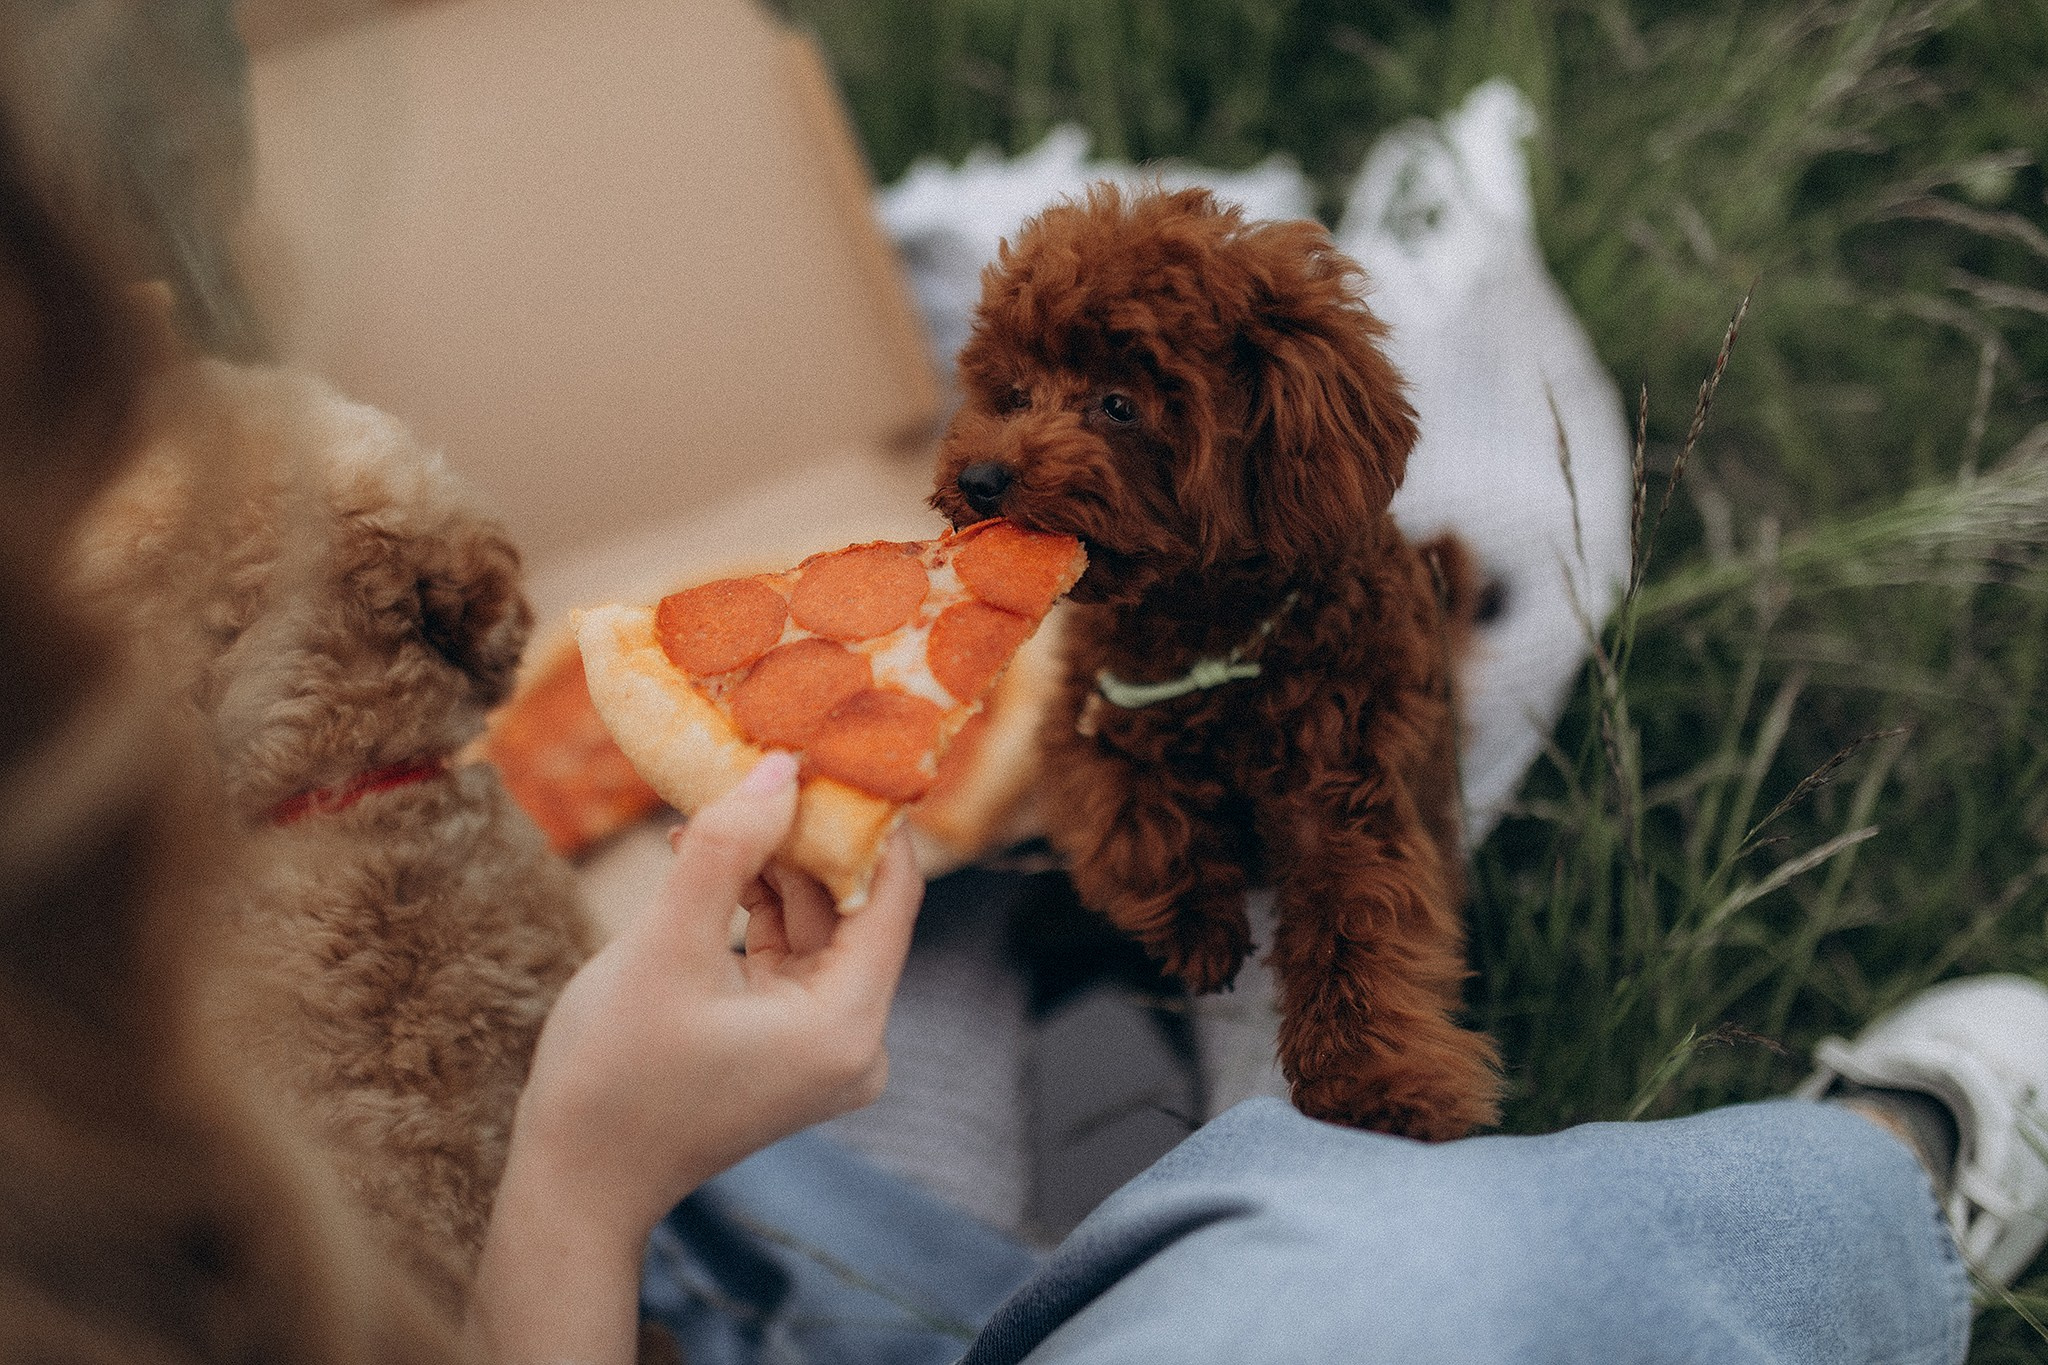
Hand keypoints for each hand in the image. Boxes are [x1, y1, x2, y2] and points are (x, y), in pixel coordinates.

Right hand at [468, 751, 921, 1362]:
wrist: (573, 1184)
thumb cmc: (613, 1076)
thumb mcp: (665, 945)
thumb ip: (728, 848)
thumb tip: (781, 768)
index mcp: (848, 1024)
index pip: (891, 892)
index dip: (868, 816)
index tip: (839, 747)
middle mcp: (854, 1040)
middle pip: (850, 907)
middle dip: (803, 835)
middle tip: (764, 759)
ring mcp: (821, 1046)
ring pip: (813, 924)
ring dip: (769, 866)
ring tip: (716, 803)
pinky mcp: (787, 1045)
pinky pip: (785, 953)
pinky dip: (751, 906)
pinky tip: (705, 855)